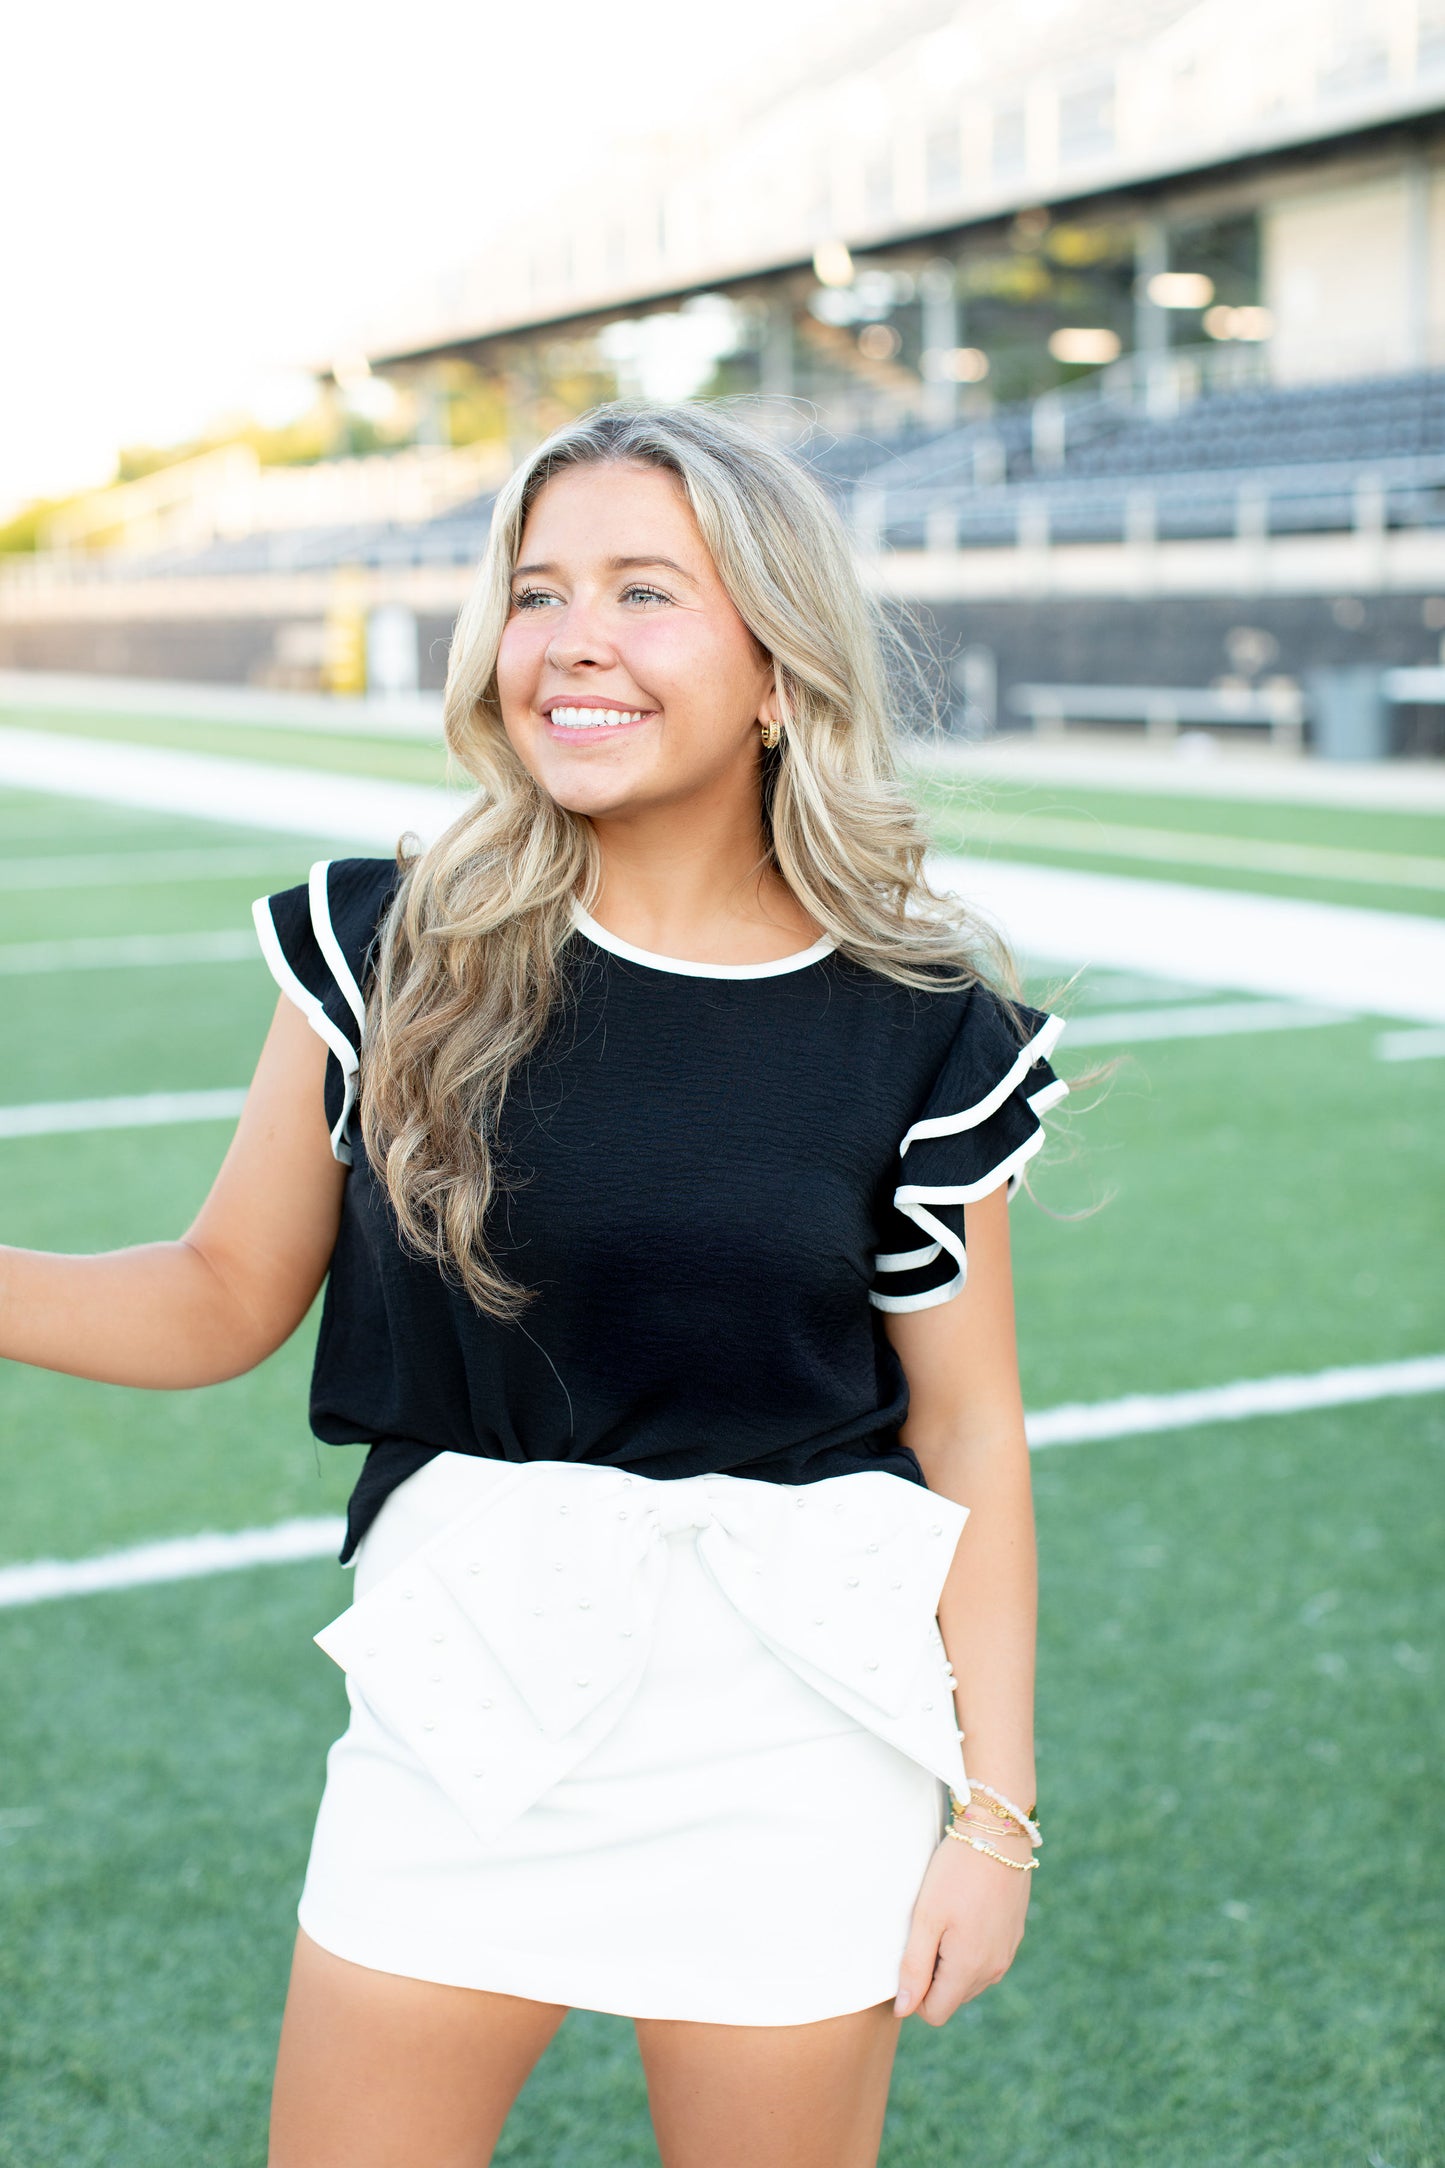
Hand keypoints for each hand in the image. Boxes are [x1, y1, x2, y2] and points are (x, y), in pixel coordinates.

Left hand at [893, 1829, 1032, 2024]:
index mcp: (969, 1969)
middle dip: (934, 1974)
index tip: (911, 1951)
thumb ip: (914, 1967)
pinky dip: (970, 1946)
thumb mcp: (926, 1917)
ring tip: (947, 1917)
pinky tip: (965, 1911)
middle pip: (952, 1997)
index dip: (915, 1991)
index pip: (934, 2013)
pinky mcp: (1013, 1936)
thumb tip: (903, 2009)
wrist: (998, 1834)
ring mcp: (1006, 1953)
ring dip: (952, 1960)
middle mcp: (993, 1969)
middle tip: (928, 1928)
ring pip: (969, 1979)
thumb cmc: (955, 1872)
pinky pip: (985, 1959)